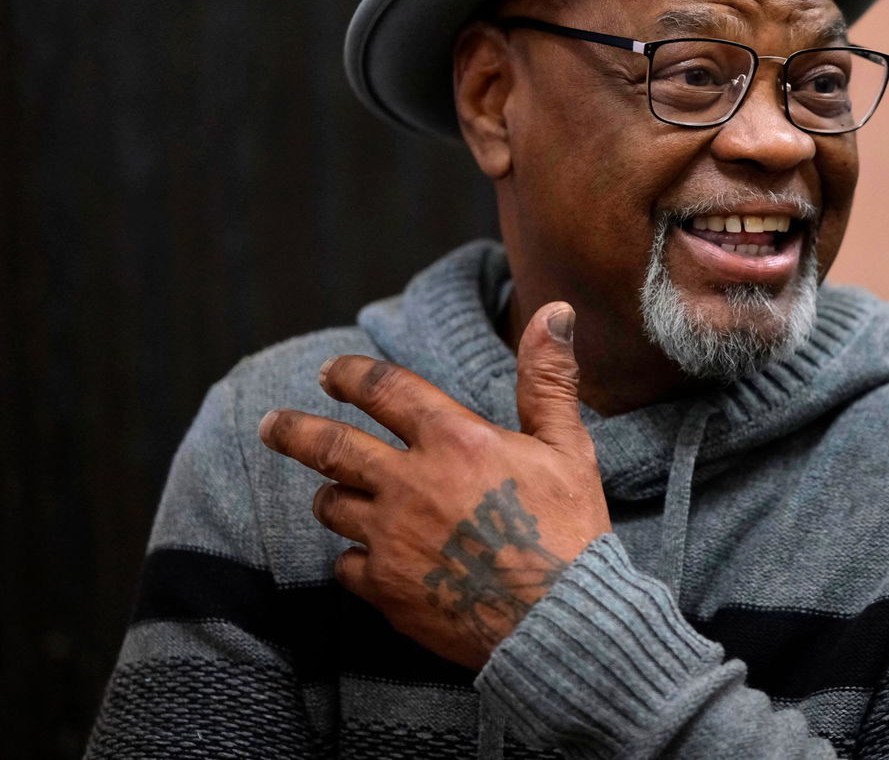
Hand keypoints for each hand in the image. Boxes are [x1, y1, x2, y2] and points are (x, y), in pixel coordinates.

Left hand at [257, 301, 610, 669]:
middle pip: (330, 445)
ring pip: (332, 505)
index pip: (383, 388)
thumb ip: (547, 377)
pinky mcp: (386, 589)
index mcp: (454, 439)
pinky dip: (353, 557)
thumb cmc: (570, 529)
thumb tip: (555, 312)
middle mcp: (410, 482)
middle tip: (271, 424)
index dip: (351, 374)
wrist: (562, 623)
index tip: (331, 373)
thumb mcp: (567, 445)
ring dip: (331, 494)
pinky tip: (367, 557)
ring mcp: (392, 538)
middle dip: (293, 430)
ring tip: (331, 493)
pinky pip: (345, 565)